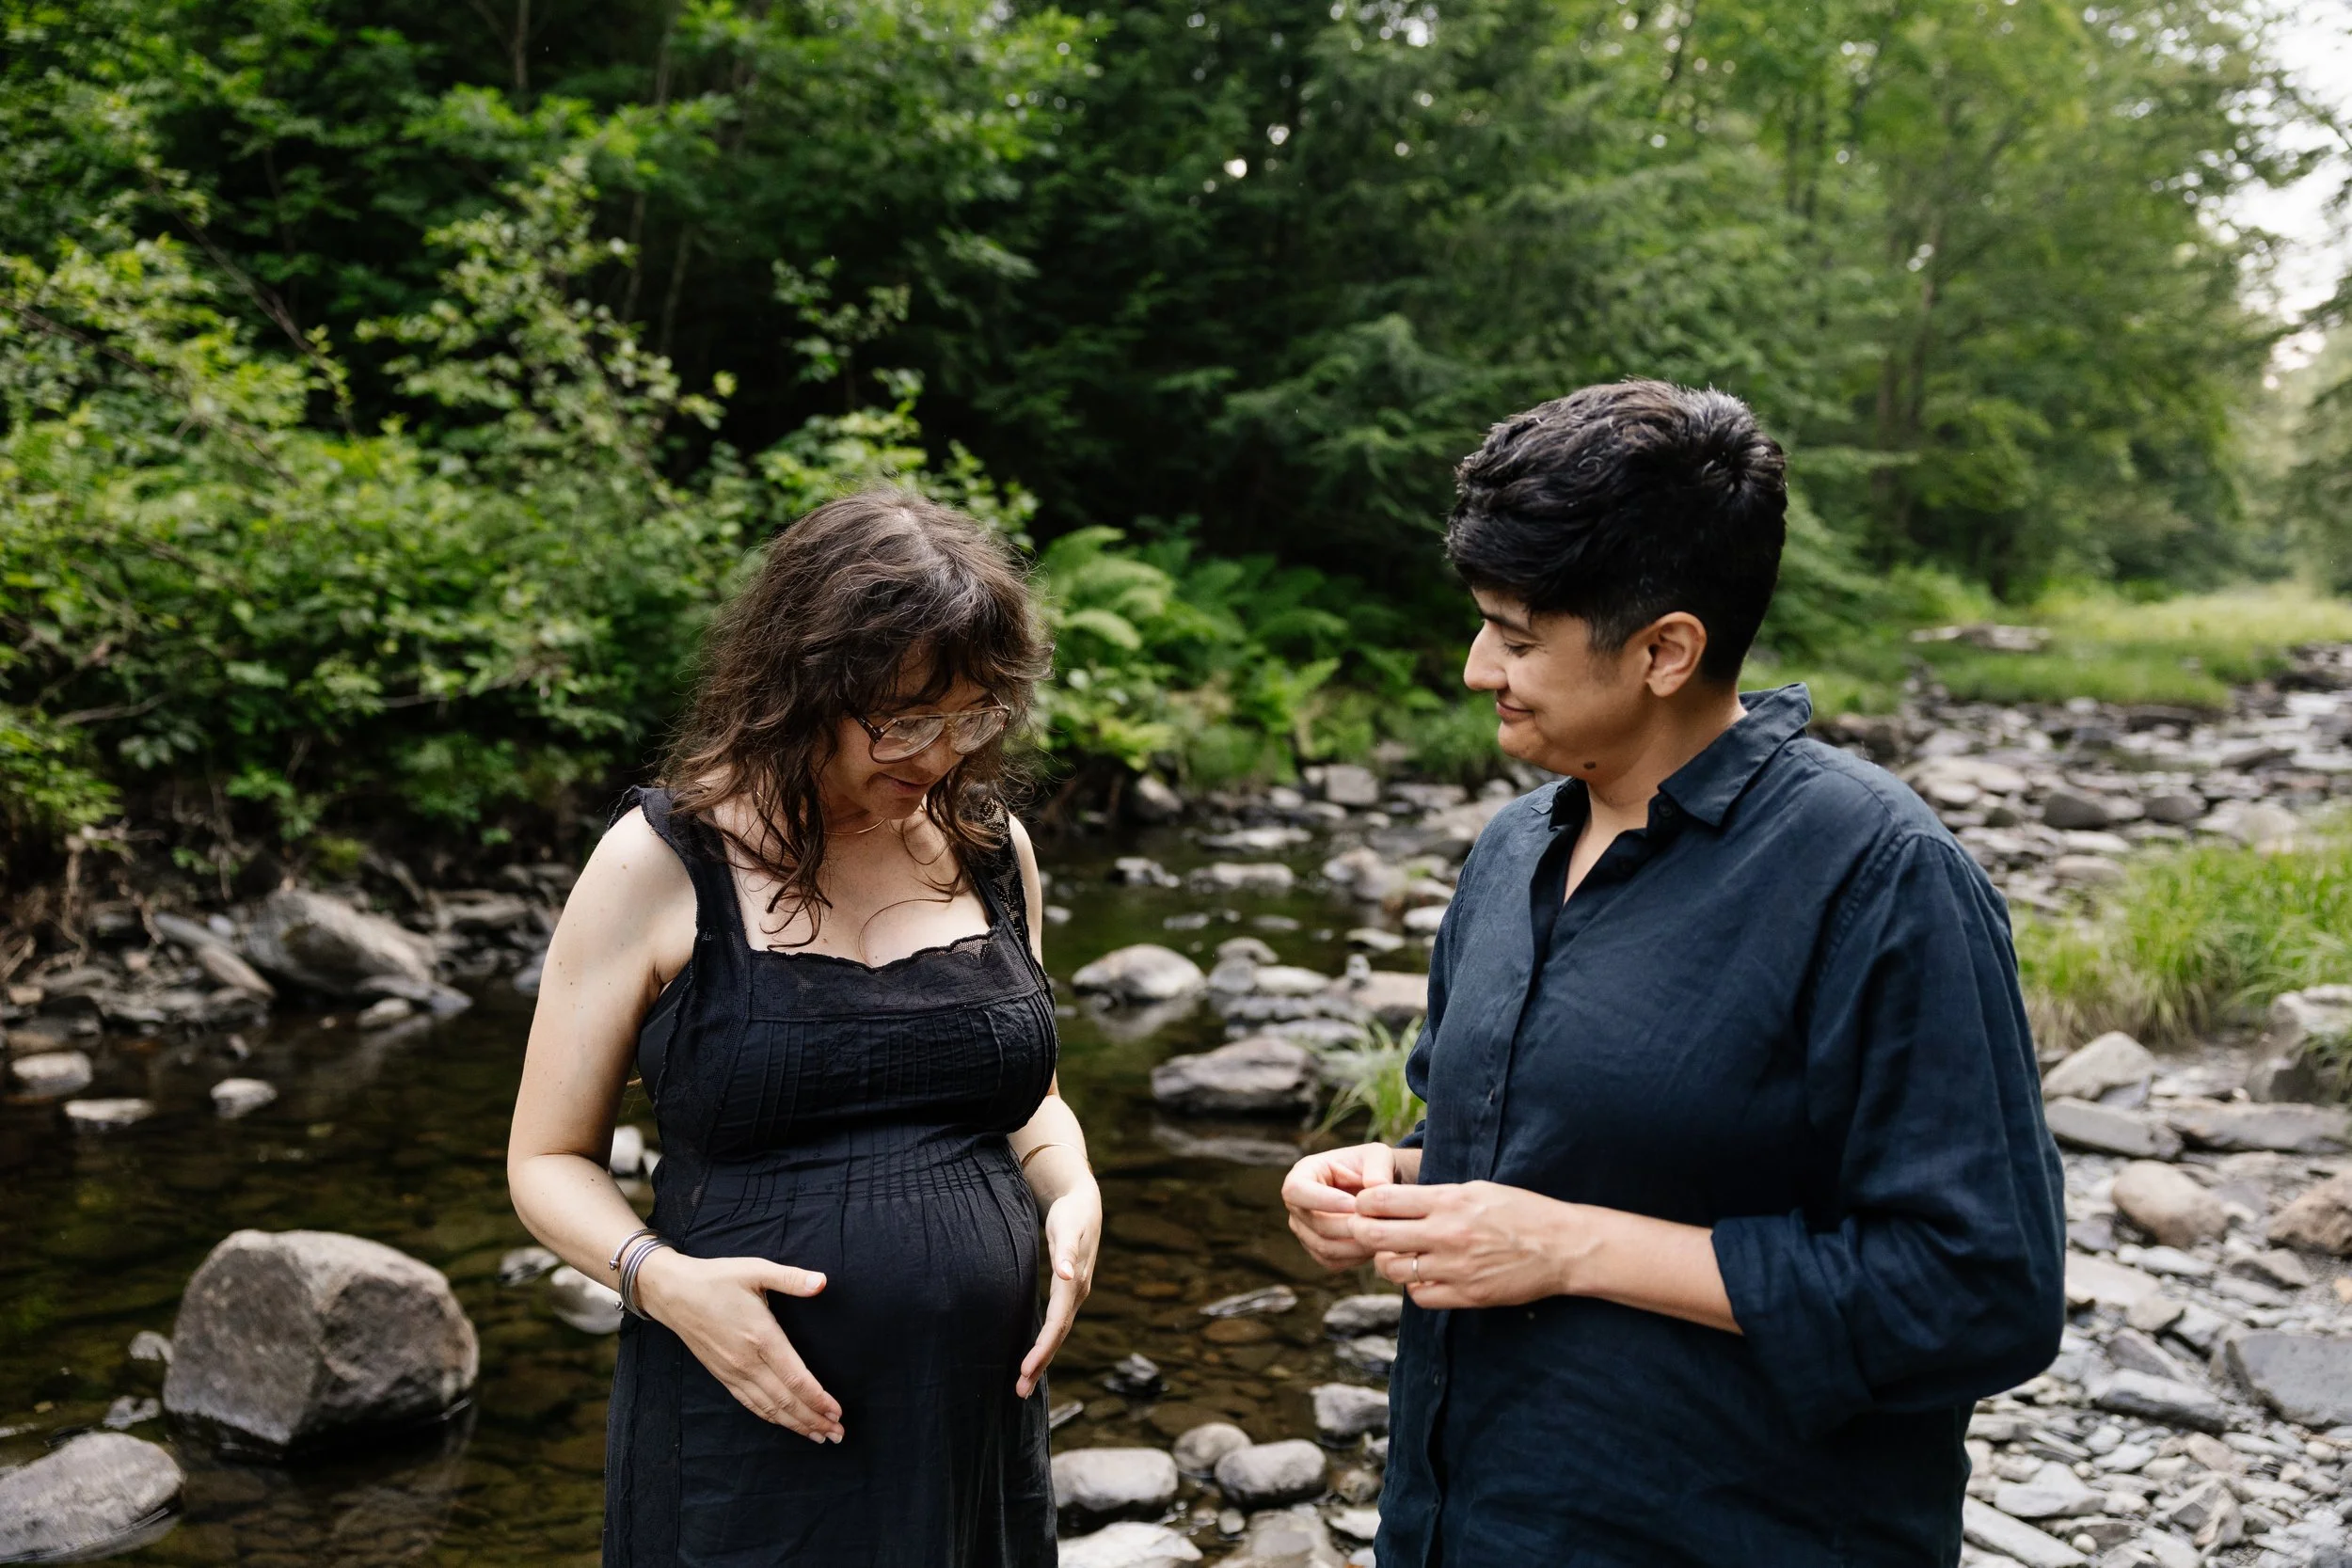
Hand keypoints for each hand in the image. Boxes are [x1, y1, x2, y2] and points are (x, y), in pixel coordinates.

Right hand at [636, 1250, 844, 1441]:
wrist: (673, 1293)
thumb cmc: (717, 1279)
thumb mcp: (755, 1270)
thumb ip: (791, 1279)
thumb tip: (823, 1281)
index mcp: (761, 1337)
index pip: (795, 1378)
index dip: (818, 1398)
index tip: (837, 1411)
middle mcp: (747, 1362)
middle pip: (786, 1401)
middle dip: (814, 1419)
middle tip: (838, 1434)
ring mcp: (733, 1372)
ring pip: (768, 1408)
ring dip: (796, 1425)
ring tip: (820, 1437)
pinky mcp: (722, 1376)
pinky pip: (750, 1404)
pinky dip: (771, 1418)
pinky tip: (785, 1423)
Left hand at [1018, 1182, 1099, 1397]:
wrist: (1085, 1204)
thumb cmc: (1072, 1214)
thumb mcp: (1068, 1227)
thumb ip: (1065, 1250)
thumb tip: (1064, 1274)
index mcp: (1074, 1284)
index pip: (1057, 1324)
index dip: (1042, 1348)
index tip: (1025, 1369)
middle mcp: (1075, 1294)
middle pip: (1058, 1336)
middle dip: (1040, 1363)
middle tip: (1020, 1392)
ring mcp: (1073, 1295)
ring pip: (1057, 1334)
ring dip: (1042, 1358)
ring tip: (1024, 1383)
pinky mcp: (1066, 1293)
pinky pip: (1056, 1325)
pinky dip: (1045, 1343)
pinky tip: (1034, 1355)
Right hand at [1282, 1143, 1400, 1269]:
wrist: (1378, 1191)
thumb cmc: (1374, 1167)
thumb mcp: (1378, 1156)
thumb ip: (1378, 1166)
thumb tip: (1377, 1185)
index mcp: (1303, 1173)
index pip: (1296, 1190)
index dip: (1323, 1201)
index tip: (1355, 1204)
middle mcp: (1297, 1205)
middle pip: (1314, 1223)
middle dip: (1349, 1225)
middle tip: (1380, 1223)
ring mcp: (1304, 1230)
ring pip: (1324, 1247)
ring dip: (1356, 1244)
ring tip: (1383, 1234)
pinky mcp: (1317, 1250)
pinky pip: (1333, 1262)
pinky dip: (1356, 1257)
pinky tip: (1376, 1245)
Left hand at [1350, 1179, 1574, 1309]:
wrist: (1562, 1247)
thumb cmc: (1521, 1211)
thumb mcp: (1477, 1189)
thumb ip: (1437, 1196)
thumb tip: (1396, 1201)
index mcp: (1448, 1201)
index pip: (1380, 1200)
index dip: (1363, 1203)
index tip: (1364, 1205)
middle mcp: (1446, 1234)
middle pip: (1375, 1235)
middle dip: (1361, 1232)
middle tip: (1363, 1231)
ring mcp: (1455, 1268)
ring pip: (1392, 1270)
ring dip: (1387, 1262)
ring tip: (1397, 1255)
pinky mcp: (1466, 1295)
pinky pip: (1420, 1296)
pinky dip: (1414, 1287)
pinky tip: (1424, 1276)